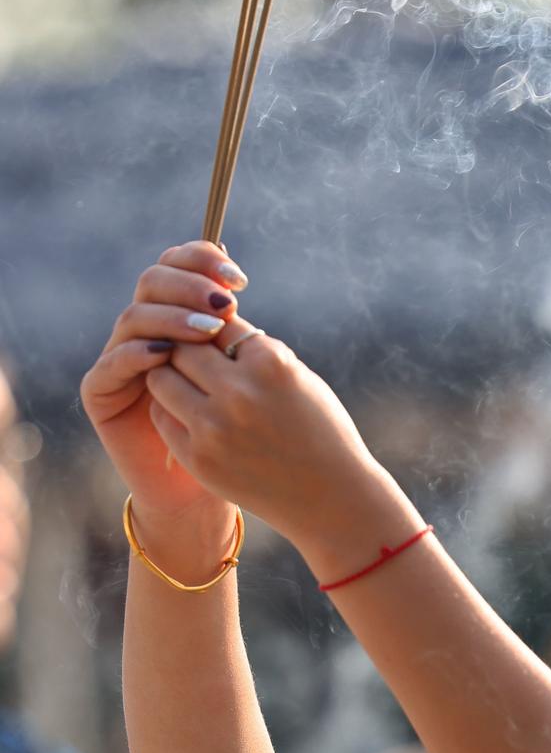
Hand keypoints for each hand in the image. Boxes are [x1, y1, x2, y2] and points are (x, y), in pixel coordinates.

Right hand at [81, 242, 248, 522]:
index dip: (203, 260)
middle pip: (154, 281)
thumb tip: (235, 282)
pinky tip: (165, 354)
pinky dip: (138, 352)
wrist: (206, 492)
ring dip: (171, 318)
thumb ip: (234, 331)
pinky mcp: (101, 391)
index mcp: (178, 314)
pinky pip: (114, 362)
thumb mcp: (247, 377)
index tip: (240, 279)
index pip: (179, 265)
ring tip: (205, 330)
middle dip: (190, 285)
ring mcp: (121, 358)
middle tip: (223, 303)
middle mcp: (147, 330)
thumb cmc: (241, 434)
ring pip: (135, 316)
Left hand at [86, 241, 376, 548]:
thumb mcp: (299, 379)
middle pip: (184, 346)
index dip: (220, 330)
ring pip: (161, 378)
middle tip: (195, 358)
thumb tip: (212, 325)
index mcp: (271, 364)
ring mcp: (214, 427)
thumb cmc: (320, 430)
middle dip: (188, 348)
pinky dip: (170, 409)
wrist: (330, 497)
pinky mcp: (198, 457)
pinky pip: (162, 416)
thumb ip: (257, 353)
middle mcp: (239, 392)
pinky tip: (189, 413)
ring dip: (171, 375)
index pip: (221, 324)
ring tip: (187, 383)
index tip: (224, 342)